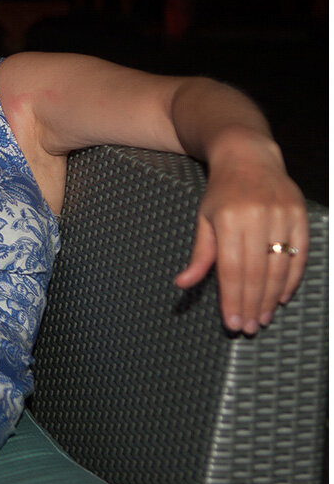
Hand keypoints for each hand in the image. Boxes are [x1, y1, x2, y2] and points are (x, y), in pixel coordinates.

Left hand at [175, 143, 307, 334]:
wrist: (248, 156)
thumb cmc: (221, 192)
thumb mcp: (203, 220)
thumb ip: (199, 255)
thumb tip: (183, 283)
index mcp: (229, 219)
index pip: (232, 270)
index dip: (233, 299)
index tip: (232, 321)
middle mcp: (257, 217)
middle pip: (256, 272)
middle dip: (252, 304)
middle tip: (248, 327)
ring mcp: (282, 215)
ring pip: (280, 266)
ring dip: (271, 297)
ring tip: (263, 317)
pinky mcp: (300, 214)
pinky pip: (299, 253)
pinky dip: (292, 278)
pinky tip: (282, 296)